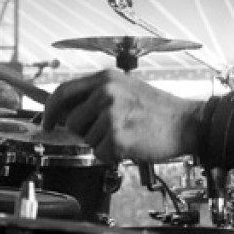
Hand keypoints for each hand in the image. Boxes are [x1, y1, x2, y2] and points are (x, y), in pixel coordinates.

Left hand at [42, 70, 200, 165]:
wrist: (186, 122)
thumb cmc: (157, 109)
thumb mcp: (126, 89)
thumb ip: (96, 96)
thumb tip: (65, 112)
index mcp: (106, 78)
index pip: (63, 92)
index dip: (50, 110)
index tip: (47, 122)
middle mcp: (106, 92)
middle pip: (71, 121)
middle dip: (85, 132)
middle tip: (109, 130)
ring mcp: (111, 114)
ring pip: (87, 140)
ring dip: (103, 143)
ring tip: (127, 134)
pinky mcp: (117, 137)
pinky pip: (101, 153)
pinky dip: (113, 155)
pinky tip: (132, 144)